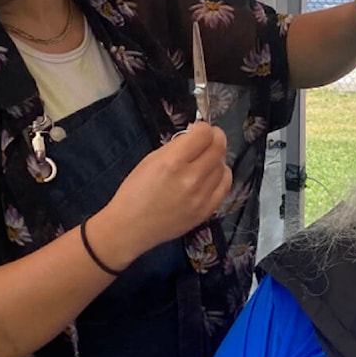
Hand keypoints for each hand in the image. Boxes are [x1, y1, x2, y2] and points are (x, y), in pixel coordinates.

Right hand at [96, 121, 232, 261]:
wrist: (130, 227)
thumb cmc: (135, 192)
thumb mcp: (150, 160)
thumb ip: (176, 146)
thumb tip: (196, 136)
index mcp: (172, 162)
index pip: (204, 134)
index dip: (203, 128)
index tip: (198, 130)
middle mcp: (191, 178)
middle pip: (219, 148)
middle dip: (215, 138)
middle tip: (208, 140)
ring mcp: (201, 196)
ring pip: (223, 165)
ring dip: (216, 159)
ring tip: (205, 161)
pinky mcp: (206, 211)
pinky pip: (225, 185)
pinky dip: (221, 176)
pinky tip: (211, 176)